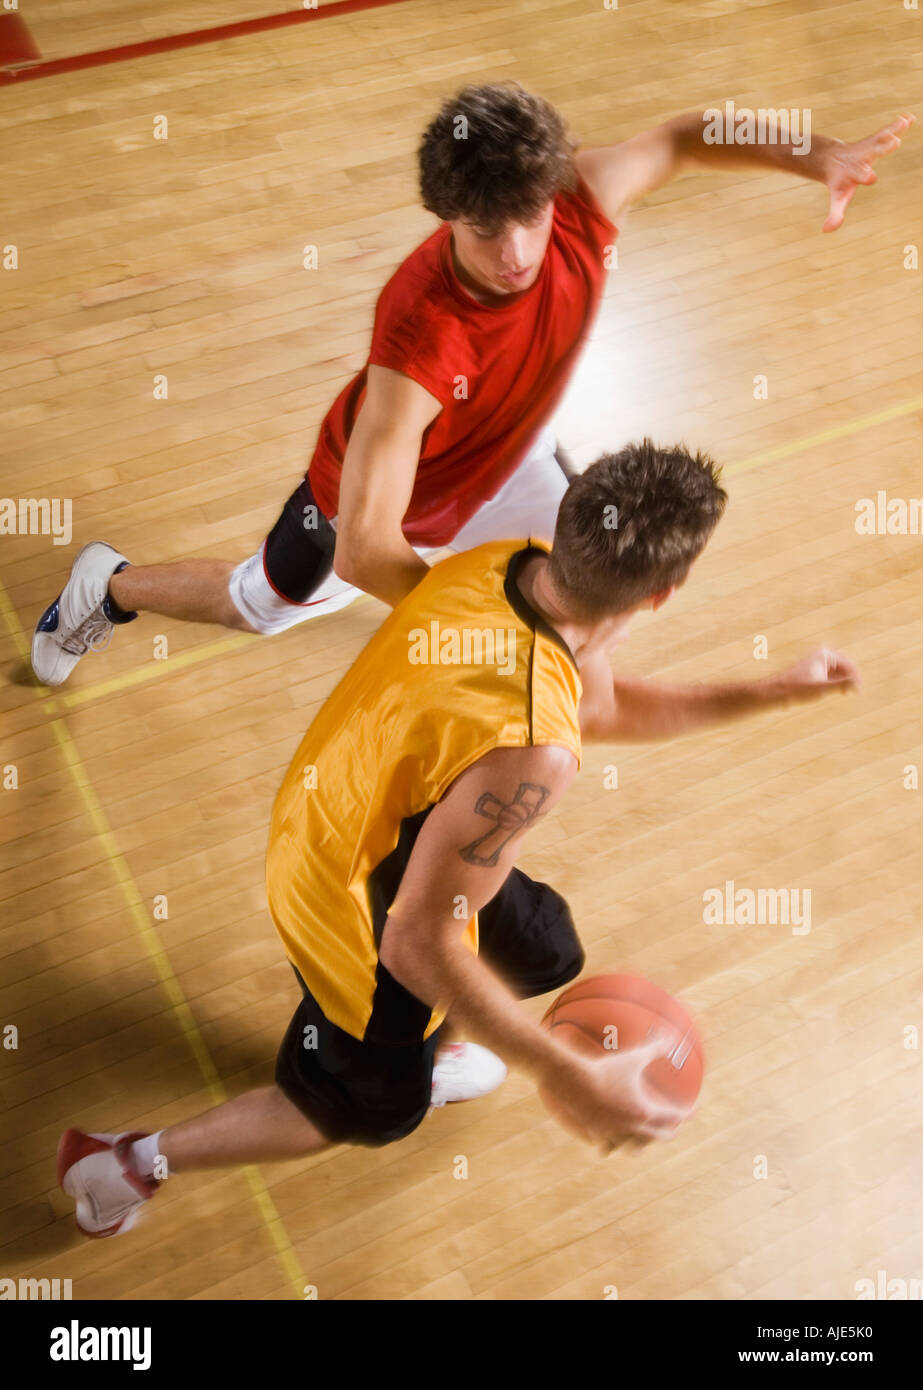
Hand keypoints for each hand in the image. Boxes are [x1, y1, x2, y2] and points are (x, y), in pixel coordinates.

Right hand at [540, 1034, 692, 1152]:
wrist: (574, 1083)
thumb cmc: (605, 1069)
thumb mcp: (632, 1058)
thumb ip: (653, 1050)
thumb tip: (671, 1039)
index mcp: (644, 1112)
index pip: (672, 1117)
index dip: (685, 1114)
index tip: (692, 1112)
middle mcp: (631, 1127)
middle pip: (656, 1137)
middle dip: (667, 1133)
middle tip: (674, 1129)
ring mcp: (613, 1133)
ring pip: (632, 1146)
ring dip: (640, 1144)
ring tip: (642, 1142)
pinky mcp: (596, 1134)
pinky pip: (607, 1145)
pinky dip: (611, 1144)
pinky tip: (608, 1144)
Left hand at [777, 646, 860, 699]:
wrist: (776, 692)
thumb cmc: (797, 689)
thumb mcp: (822, 688)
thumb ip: (841, 685)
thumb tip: (856, 683)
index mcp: (825, 654)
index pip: (849, 665)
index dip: (855, 678)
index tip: (858, 691)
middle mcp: (822, 655)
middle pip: (844, 668)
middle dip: (848, 680)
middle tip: (853, 693)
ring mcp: (817, 662)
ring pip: (837, 674)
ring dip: (841, 683)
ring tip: (842, 694)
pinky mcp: (813, 671)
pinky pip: (830, 677)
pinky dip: (833, 685)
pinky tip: (831, 693)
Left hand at [820, 113, 914, 231]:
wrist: (831, 159)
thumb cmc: (839, 182)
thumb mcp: (838, 198)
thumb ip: (835, 214)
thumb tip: (826, 230)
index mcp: (853, 172)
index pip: (860, 174)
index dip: (865, 175)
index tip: (871, 177)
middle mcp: (861, 158)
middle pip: (873, 152)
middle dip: (882, 148)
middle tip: (895, 142)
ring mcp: (868, 147)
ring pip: (880, 138)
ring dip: (891, 131)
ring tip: (904, 123)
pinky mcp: (874, 139)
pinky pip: (887, 131)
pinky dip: (897, 125)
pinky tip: (909, 118)